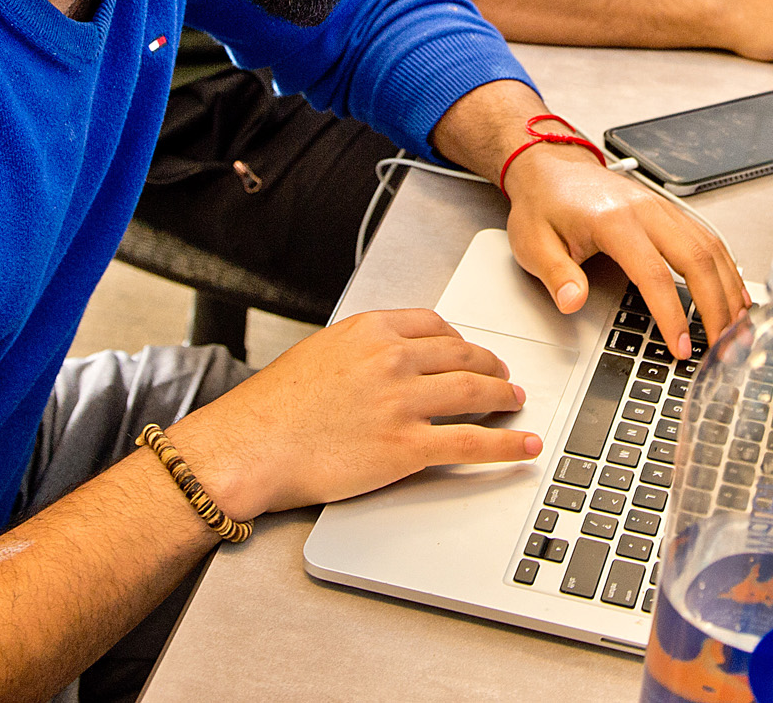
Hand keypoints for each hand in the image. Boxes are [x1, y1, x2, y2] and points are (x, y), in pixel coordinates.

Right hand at [171, 309, 534, 518]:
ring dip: (506, 397)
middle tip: (504, 377)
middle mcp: (392, 359)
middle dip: (492, 366)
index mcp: (371, 330)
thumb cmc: (271, 408)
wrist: (248, 447)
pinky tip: (523, 445)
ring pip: (476, 392)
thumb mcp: (319, 352)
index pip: (435, 325)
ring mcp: (403, 403)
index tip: (471, 350)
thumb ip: (360, 351)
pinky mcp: (406, 447)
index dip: (462, 340)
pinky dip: (507, 445)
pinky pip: (472, 443)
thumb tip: (388, 360)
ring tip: (517, 403)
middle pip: (464, 355)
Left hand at [503, 145, 750, 356]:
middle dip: (715, 306)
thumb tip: (573, 301)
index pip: (654, 274)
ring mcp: (661, 208)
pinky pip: (707, 238)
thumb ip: (556, 275)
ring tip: (738, 325)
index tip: (681, 346)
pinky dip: (726, 267)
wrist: (551, 167)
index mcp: (614, 220)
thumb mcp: (534, 243)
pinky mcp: (668, 212)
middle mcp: (646, 211)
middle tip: (723, 344)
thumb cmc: (544, 205)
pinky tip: (733, 291)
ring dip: (728, 287)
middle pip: (696, 259)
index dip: (672, 315)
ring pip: (709, 247)